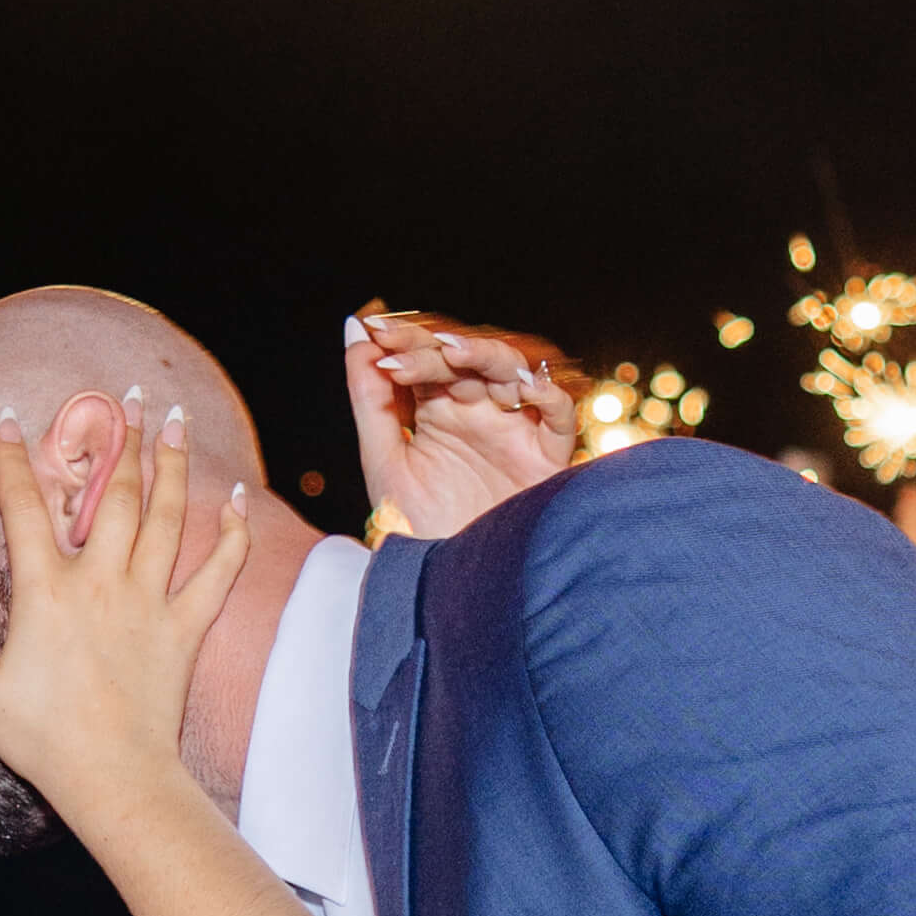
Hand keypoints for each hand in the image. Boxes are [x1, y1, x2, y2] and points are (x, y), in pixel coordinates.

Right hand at [0, 406, 247, 833]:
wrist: (113, 780)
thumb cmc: (38, 738)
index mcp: (46, 591)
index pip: (25, 507)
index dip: (12, 460)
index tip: (8, 422)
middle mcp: (102, 582)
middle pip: (112, 492)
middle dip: (117, 436)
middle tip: (128, 396)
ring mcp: (150, 603)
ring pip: (166, 516)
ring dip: (170, 463)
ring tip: (173, 419)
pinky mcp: (185, 630)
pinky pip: (217, 572)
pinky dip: (231, 533)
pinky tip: (238, 500)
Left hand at [348, 307, 579, 539]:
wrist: (450, 586)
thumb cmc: (416, 529)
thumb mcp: (384, 461)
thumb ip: (370, 398)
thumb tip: (356, 329)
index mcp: (440, 410)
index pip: (427, 358)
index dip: (406, 340)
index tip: (377, 332)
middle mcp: (480, 413)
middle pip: (468, 358)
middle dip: (435, 347)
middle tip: (401, 347)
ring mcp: (514, 430)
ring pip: (514, 371)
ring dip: (486, 355)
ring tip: (450, 353)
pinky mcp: (546, 458)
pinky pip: (559, 416)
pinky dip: (548, 396)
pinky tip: (520, 390)